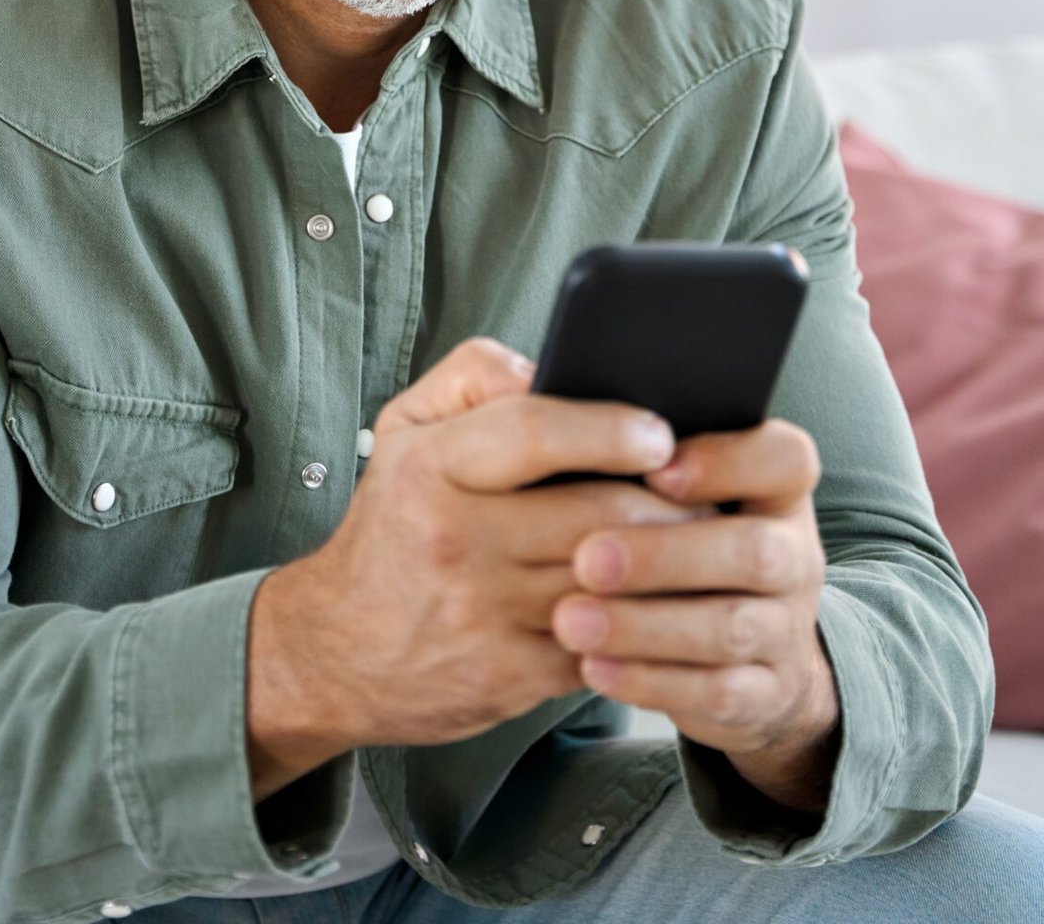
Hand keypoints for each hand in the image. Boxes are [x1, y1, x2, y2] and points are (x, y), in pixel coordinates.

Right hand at [245, 337, 686, 793]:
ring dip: (670, 564)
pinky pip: (602, 644)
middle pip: (592, 513)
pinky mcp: (509, 676)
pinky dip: (643, 625)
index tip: (659, 433)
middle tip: (708, 489)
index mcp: (432, 466)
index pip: (533, 431)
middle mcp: (455, 539)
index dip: (608, 428)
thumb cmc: (393, 523)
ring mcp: (483, 614)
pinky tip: (665, 605)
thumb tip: (553, 367)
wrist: (336, 649)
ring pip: (609, 583)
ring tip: (703, 542)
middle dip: (668, 502)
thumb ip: (477, 374)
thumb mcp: (405, 427)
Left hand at [551, 420, 840, 815]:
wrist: (742, 652)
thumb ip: (618, 438)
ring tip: (569, 619)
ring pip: (731, 627)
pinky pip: (718, 693)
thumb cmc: (673, 538)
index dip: (728, 461)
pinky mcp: (764, 694)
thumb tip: (540, 392)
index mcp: (774, 489)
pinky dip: (652, 680)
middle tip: (586, 557)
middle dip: (667, 554)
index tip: (654, 468)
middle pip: (755, 551)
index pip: (785, 459)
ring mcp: (787, 629)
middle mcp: (793, 555)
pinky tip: (594, 666)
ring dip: (646, 624)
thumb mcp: (668, 486)